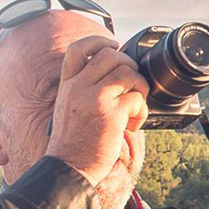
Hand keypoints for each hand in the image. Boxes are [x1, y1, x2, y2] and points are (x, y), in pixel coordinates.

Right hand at [42, 34, 150, 184]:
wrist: (69, 167)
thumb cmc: (73, 142)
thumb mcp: (69, 107)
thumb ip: (84, 88)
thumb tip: (117, 76)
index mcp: (68, 84)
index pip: (79, 48)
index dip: (100, 41)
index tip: (114, 46)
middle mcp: (79, 86)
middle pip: (111, 55)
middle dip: (128, 66)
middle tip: (131, 86)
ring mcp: (95, 98)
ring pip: (128, 72)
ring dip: (139, 88)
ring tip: (133, 108)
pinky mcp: (112, 113)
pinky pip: (137, 99)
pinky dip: (141, 112)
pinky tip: (131, 125)